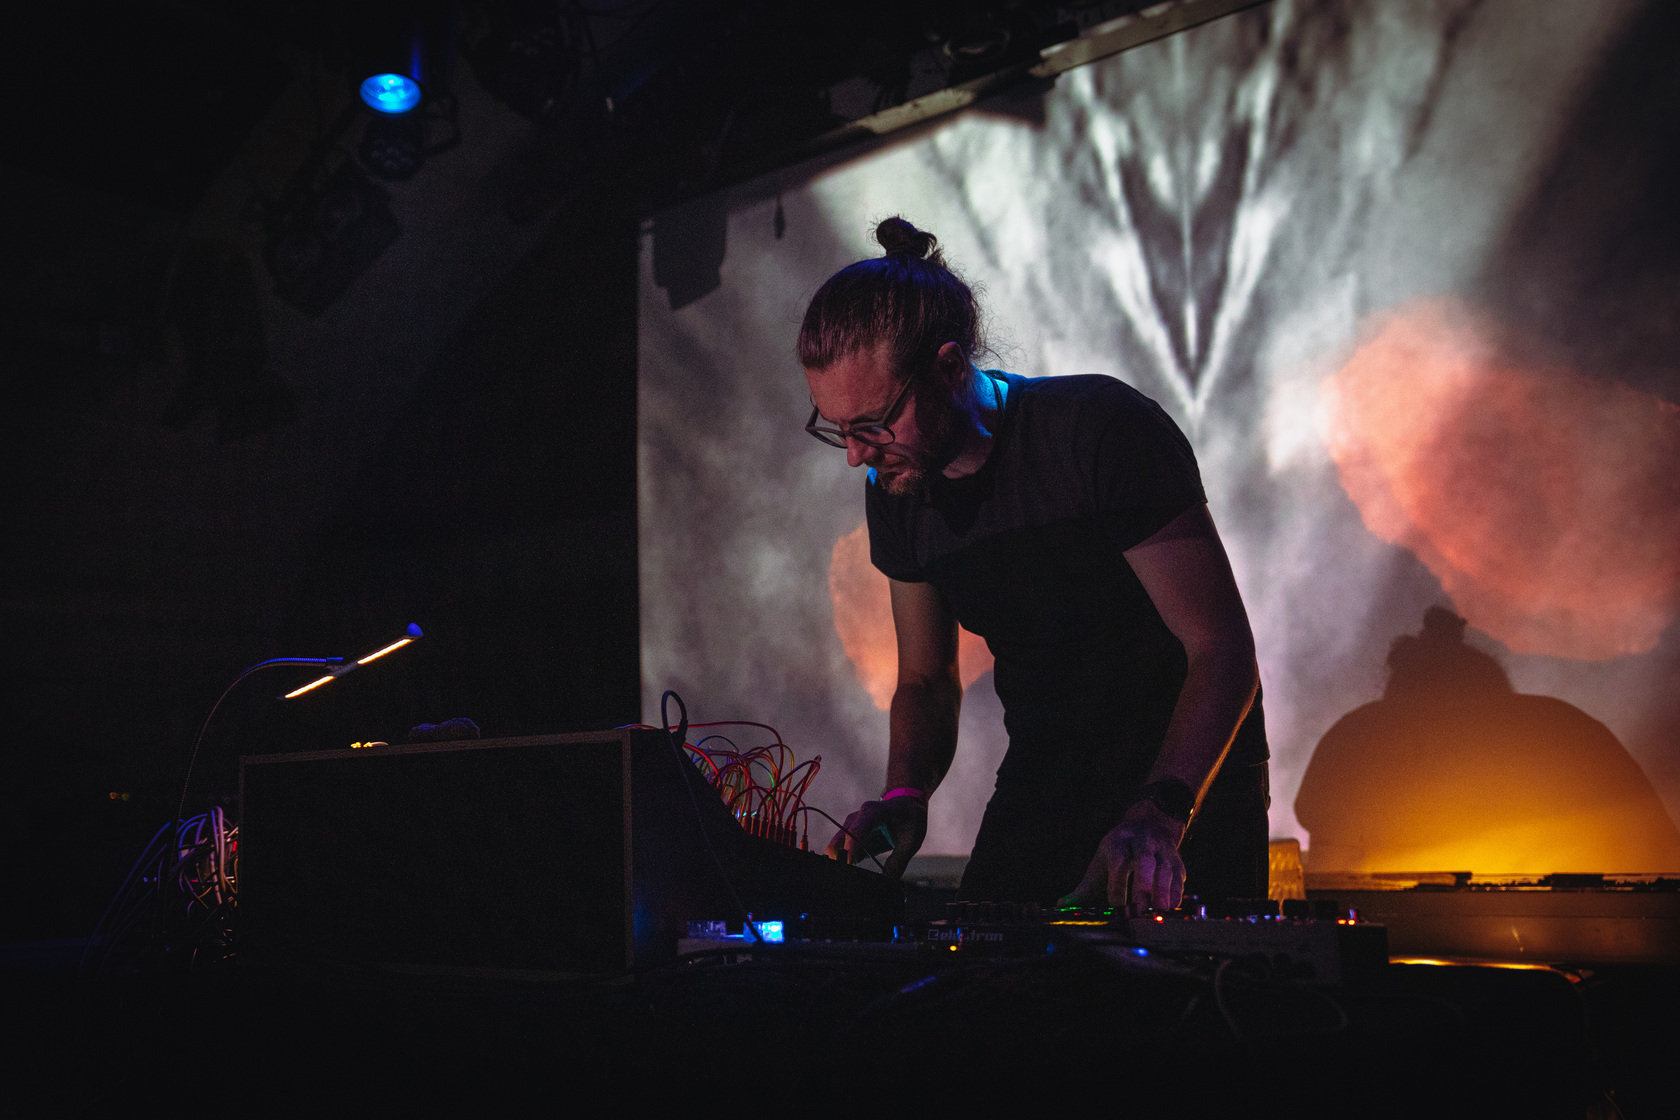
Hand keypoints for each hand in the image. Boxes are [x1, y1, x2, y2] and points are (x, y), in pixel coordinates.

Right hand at [825, 795, 927, 877]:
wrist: (906, 805)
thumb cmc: (910, 819)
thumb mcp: (910, 841)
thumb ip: (897, 862)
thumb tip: (886, 883)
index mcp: (874, 812)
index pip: (856, 830)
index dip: (851, 849)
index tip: (849, 866)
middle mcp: (857, 818)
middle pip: (838, 841)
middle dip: (840, 861)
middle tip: (851, 880)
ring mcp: (851, 827)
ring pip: (836, 850)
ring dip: (843, 865)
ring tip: (857, 879)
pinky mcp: (851, 838)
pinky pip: (844, 854)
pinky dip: (848, 865)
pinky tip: (859, 873)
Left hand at [1060, 799, 1186, 913]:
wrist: (1149, 823)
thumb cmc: (1120, 850)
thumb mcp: (1100, 862)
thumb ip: (1084, 888)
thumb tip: (1062, 904)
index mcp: (1119, 843)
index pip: (1118, 862)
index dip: (1118, 885)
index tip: (1116, 906)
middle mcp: (1142, 843)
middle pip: (1145, 861)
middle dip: (1144, 884)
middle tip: (1141, 908)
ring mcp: (1161, 850)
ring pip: (1165, 868)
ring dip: (1163, 890)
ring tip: (1159, 910)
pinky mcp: (1176, 860)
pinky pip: (1179, 875)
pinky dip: (1177, 891)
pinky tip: (1172, 907)